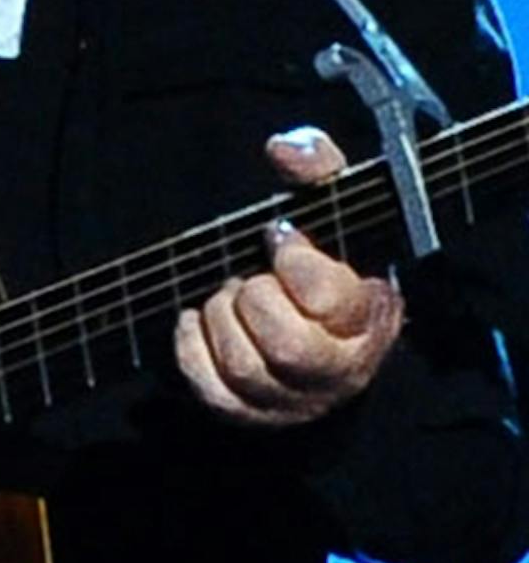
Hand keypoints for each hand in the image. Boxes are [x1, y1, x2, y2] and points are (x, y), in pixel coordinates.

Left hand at [174, 126, 404, 429]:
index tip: (279, 236)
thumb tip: (282, 147)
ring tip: (232, 294)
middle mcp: (337, 373)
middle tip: (252, 275)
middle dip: (256, 297)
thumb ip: (321, 170)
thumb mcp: (339, 214)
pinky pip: (208, 387)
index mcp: (369, 321)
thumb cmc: (333, 269)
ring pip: (243, 367)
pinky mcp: (249, 414)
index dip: (294, 260)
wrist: (330, 335)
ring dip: (222, 318)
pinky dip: (192, 345)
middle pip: (286, 346)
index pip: (327, 299)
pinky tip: (200, 318)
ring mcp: (291, 402)